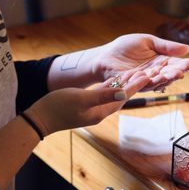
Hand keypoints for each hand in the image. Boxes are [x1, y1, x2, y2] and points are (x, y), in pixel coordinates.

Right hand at [25, 70, 150, 135]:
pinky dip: (111, 86)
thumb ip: (103, 95)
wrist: (41, 118)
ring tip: (135, 72)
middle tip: (146, 71)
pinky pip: (103, 94)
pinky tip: (115, 79)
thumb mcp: (82, 99)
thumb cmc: (59, 108)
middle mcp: (100, 111)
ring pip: (113, 94)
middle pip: (121, 96)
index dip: (135, 86)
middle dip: (133, 84)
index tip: (147, 75)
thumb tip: (124, 91)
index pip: (123, 97)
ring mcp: (92, 109)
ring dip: (124, 84)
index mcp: (101, 112)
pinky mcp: (85, 104)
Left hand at [94, 33, 188, 91]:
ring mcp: (146, 80)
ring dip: (169, 78)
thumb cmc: (124, 47)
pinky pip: (145, 85)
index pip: (178, 63)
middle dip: (180, 71)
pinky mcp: (135, 85)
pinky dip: (152, 81)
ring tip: (177, 73)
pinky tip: (159, 76)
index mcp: (161, 60)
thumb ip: (165, 46)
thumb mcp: (148, 41)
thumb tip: (187, 48)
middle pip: (171, 73)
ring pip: (161, 81)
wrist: (105, 56)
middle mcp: (156, 72)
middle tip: (188, 68)